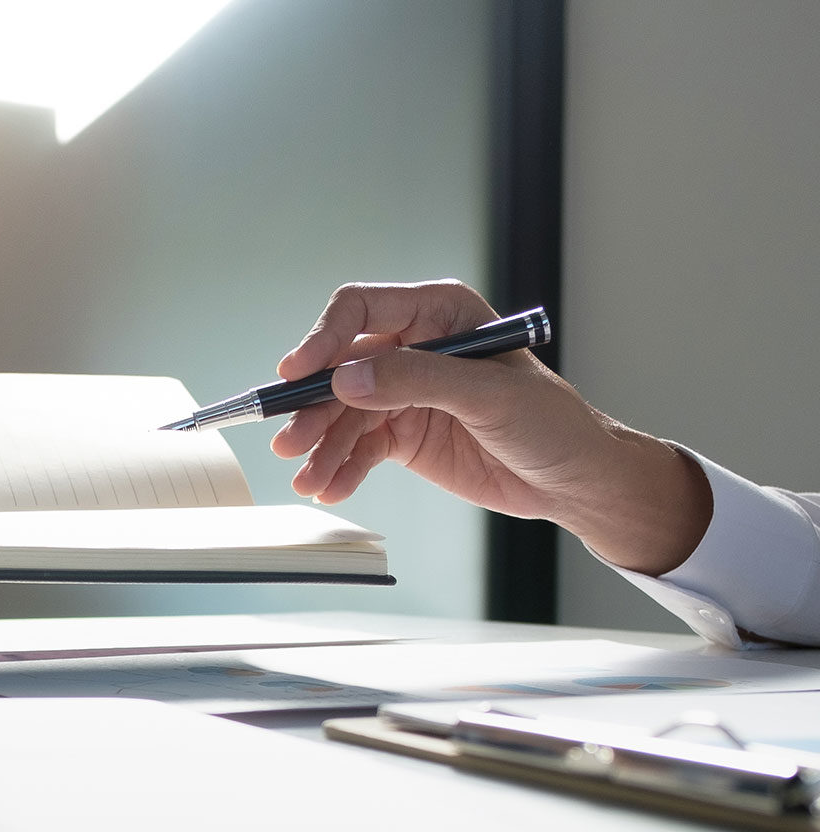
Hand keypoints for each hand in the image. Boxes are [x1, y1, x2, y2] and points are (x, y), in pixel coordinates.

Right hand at [270, 280, 710, 574]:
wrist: (574, 480)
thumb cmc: (552, 423)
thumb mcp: (490, 395)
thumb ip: (418, 380)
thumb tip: (348, 378)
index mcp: (438, 314)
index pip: (361, 311)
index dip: (324, 339)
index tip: (297, 373)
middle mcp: (413, 347)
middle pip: (340, 368)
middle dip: (313, 408)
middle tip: (292, 442)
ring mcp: (404, 392)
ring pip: (341, 413)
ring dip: (321, 446)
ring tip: (308, 478)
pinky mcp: (402, 433)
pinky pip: (357, 447)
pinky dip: (340, 468)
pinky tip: (330, 486)